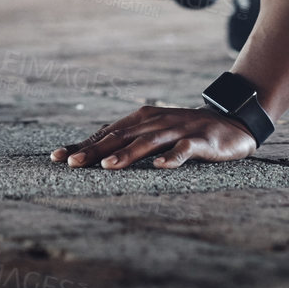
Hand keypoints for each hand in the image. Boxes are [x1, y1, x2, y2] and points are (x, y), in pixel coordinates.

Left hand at [50, 105, 257, 169]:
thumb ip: (126, 142)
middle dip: (95, 151)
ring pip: (147, 143)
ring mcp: (177, 129)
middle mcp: (155, 122)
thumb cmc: (185, 131)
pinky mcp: (200, 140)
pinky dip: (171, 158)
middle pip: (120, 137)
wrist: (231, 123)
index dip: (82, 145)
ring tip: (107, 166)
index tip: (57, 158)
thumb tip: (92, 155)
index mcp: (140, 120)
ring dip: (127, 154)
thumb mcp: (153, 134)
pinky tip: (159, 167)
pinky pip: (184, 149)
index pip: (106, 133)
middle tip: (72, 164)